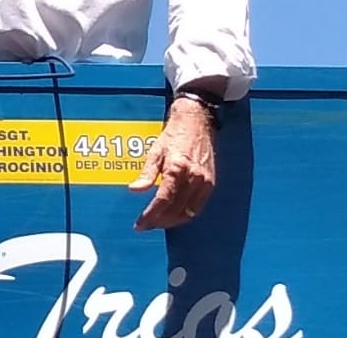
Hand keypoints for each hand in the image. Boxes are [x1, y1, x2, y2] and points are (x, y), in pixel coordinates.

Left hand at [128, 98, 216, 229]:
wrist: (196, 122)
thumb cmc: (175, 134)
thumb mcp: (155, 151)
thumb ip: (146, 173)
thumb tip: (135, 190)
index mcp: (177, 168)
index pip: (162, 201)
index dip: (150, 216)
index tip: (140, 224)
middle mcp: (193, 177)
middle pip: (175, 210)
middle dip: (159, 221)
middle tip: (146, 224)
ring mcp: (204, 181)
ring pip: (187, 212)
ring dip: (172, 221)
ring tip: (158, 222)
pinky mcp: (210, 183)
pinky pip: (198, 207)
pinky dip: (185, 215)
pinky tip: (175, 216)